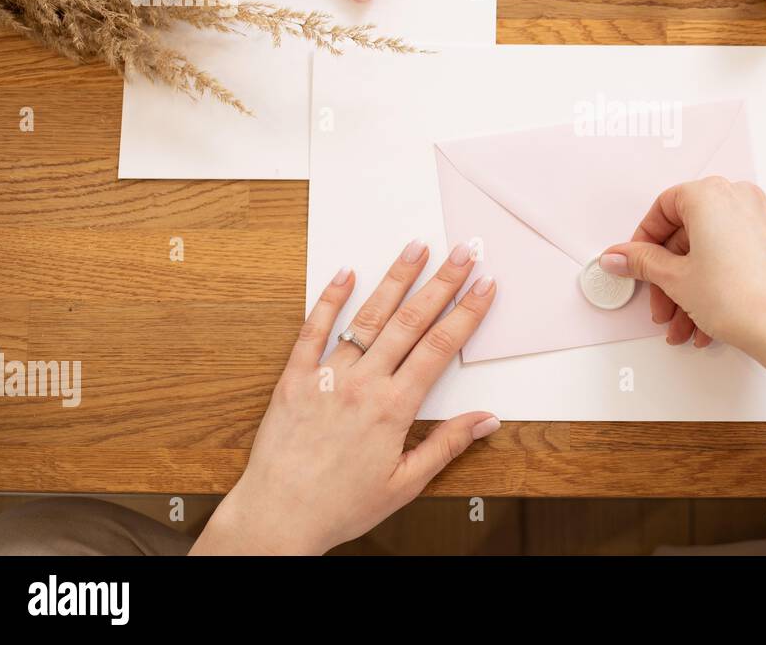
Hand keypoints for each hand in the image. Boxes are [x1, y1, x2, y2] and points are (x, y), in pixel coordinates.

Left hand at [190, 242, 497, 554]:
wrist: (279, 516)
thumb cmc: (340, 506)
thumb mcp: (406, 483)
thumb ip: (447, 445)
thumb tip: (486, 420)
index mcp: (394, 408)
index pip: (440, 347)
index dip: (467, 313)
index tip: (484, 287)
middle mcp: (363, 384)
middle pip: (411, 321)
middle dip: (442, 282)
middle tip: (463, 252)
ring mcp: (327, 376)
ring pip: (369, 317)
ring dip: (395, 279)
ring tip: (416, 248)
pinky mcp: (295, 378)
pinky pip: (313, 330)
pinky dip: (330, 299)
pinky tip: (346, 273)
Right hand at [598, 177, 765, 360]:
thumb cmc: (743, 300)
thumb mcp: (676, 279)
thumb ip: (642, 262)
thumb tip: (621, 256)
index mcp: (711, 194)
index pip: (664, 207)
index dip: (644, 240)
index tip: (637, 262)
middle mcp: (740, 198)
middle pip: (688, 233)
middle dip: (668, 276)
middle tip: (659, 303)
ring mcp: (762, 220)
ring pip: (711, 250)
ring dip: (690, 289)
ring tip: (683, 323)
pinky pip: (734, 257)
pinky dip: (715, 284)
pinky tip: (705, 320)